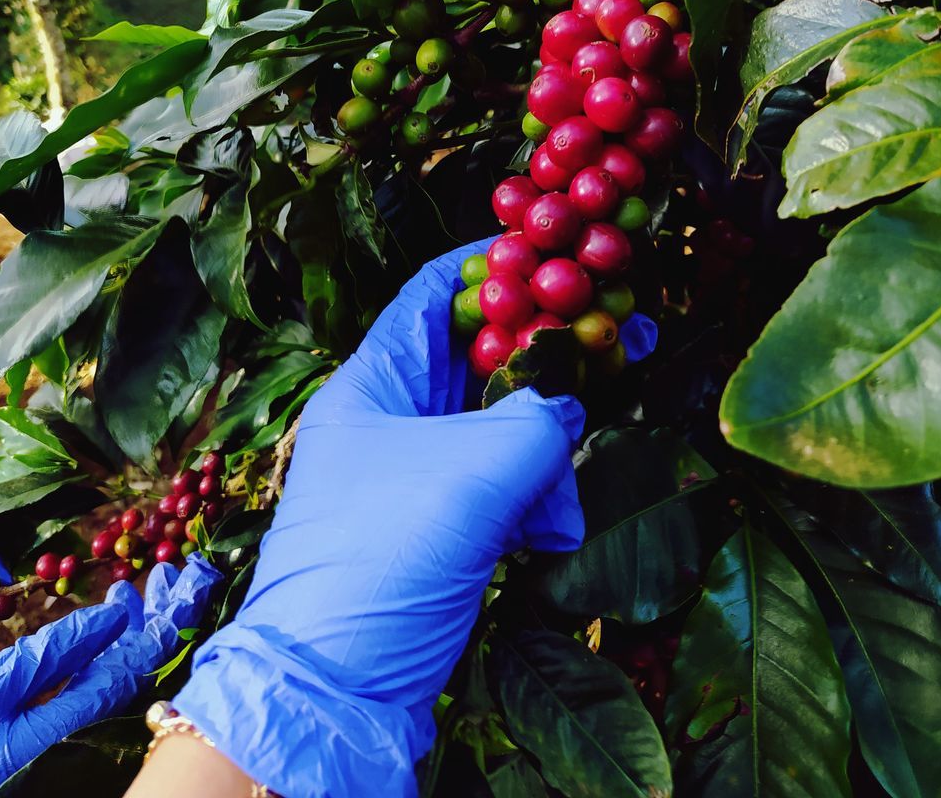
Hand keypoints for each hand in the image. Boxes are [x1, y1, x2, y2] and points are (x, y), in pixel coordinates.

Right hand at [0, 554, 218, 794]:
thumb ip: (59, 649)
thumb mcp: (4, 683)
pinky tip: (117, 608)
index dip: (171, 623)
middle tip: (188, 572)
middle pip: (143, 660)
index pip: (142, 662)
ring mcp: (72, 710)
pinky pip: (100, 671)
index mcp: (78, 709)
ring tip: (156, 577)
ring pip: (124, 661)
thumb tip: (116, 615)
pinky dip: (114, 636)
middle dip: (168, 614)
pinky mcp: (56, 712)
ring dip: (143, 618)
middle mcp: (85, 712)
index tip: (197, 586)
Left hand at [172, 240, 589, 797]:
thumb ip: (536, 418)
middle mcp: (389, 419)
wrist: (340, 685)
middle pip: (475, 364)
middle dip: (537, 374)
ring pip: (498, 431)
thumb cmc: (387, 554)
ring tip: (556, 505)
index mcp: (372, 383)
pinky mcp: (440, 522)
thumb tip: (566, 402)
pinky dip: (530, 503)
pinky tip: (545, 536)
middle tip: (600, 359)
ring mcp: (414, 473)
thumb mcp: (474, 470)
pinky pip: (500, 487)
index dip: (484, 267)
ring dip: (541, 459)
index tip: (544, 256)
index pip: (428, 296)